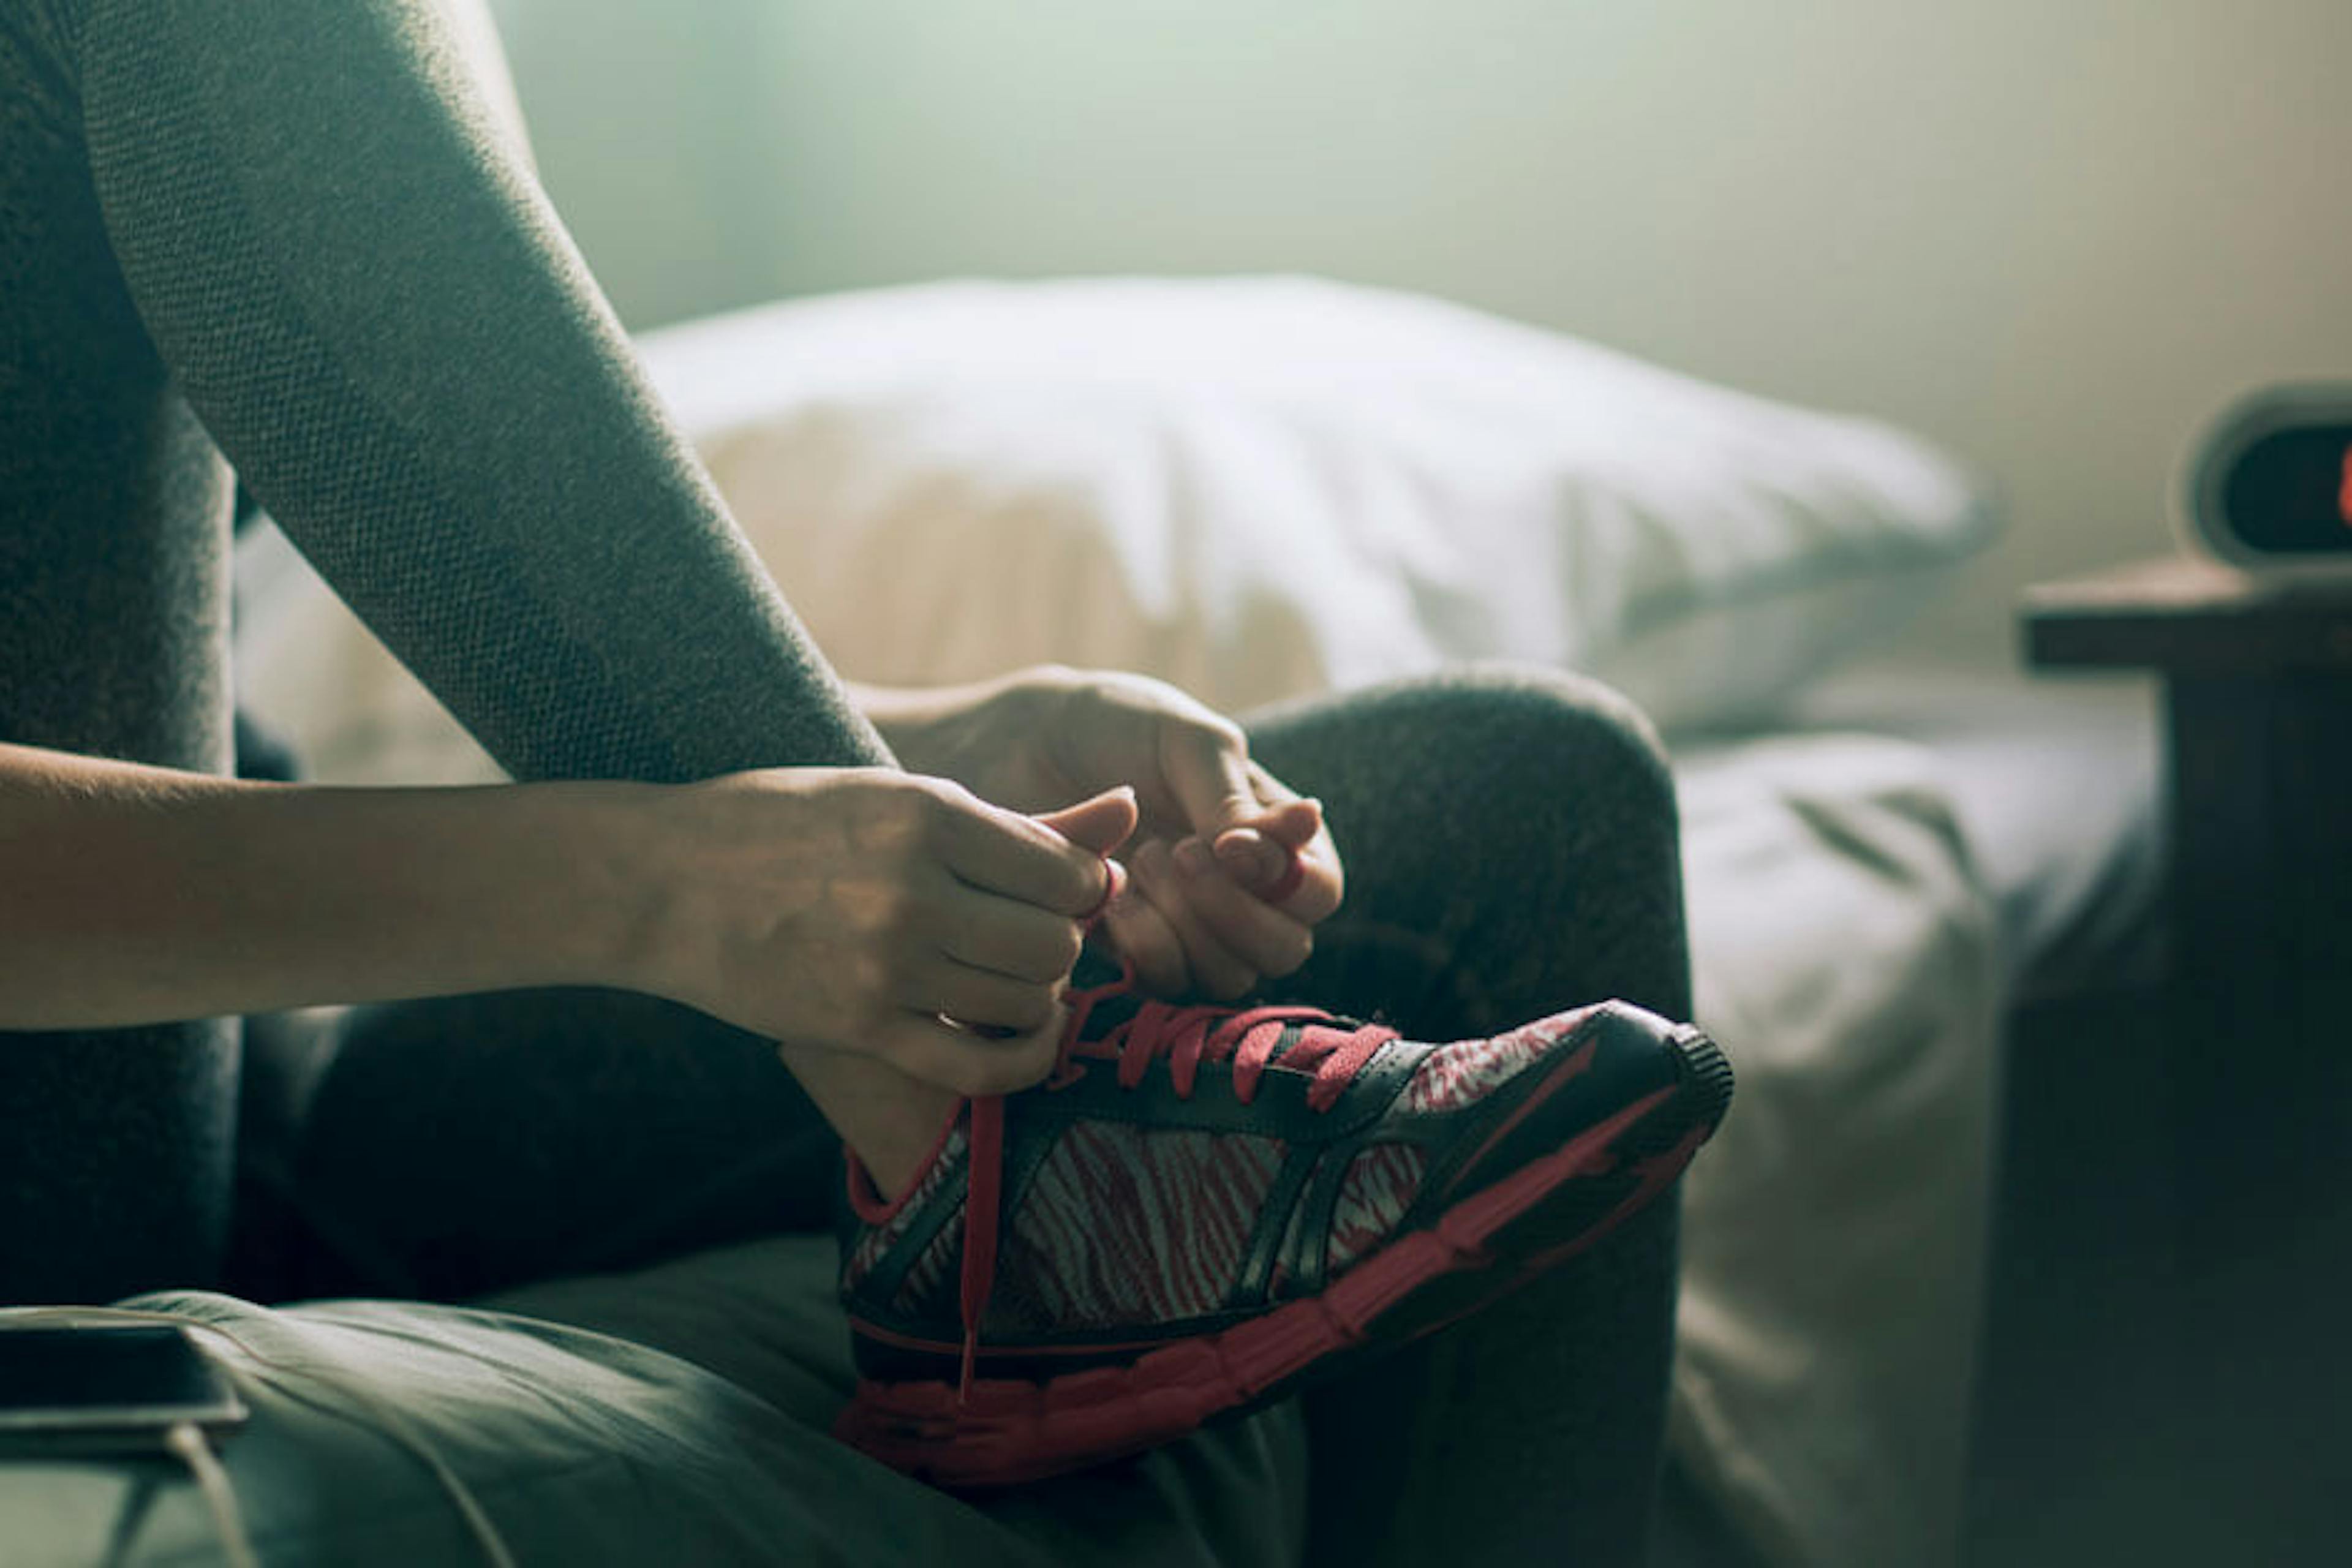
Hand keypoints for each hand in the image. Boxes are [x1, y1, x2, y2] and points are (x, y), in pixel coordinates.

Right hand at [633, 766, 1135, 1095]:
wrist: (663, 879)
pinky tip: (1020, 1037)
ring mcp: (888, 963)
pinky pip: (981, 1065)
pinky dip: (1022, 1060)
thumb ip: (1020, 819)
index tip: (1054, 890)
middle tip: (1027, 937)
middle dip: (1061, 945)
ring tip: (1008, 977)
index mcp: (930, 814)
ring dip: (1038, 997)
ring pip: (1029, 999)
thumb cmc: (784, 822)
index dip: (1082, 888)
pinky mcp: (861, 1026)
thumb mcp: (897, 797)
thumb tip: (1131, 813)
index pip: (1069, 872)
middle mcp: (917, 888)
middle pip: (1058, 941)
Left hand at [878, 667, 1343, 999]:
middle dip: (1231, 911)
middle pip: (1284, 949)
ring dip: (1185, 927)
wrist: (1012, 749)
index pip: (1319, 889)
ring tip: (1137, 865)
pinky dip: (1145, 949)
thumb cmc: (1109, 727)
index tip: (1225, 845)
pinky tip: (1109, 902)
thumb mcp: (1179, 738)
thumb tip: (1301, 831)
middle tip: (1173, 854)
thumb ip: (1233, 792)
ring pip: (1229, 977)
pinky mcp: (1138, 957)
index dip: (1283, 880)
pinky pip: (1168, 988)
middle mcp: (1244, 892)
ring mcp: (1192, 931)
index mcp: (1273, 834)